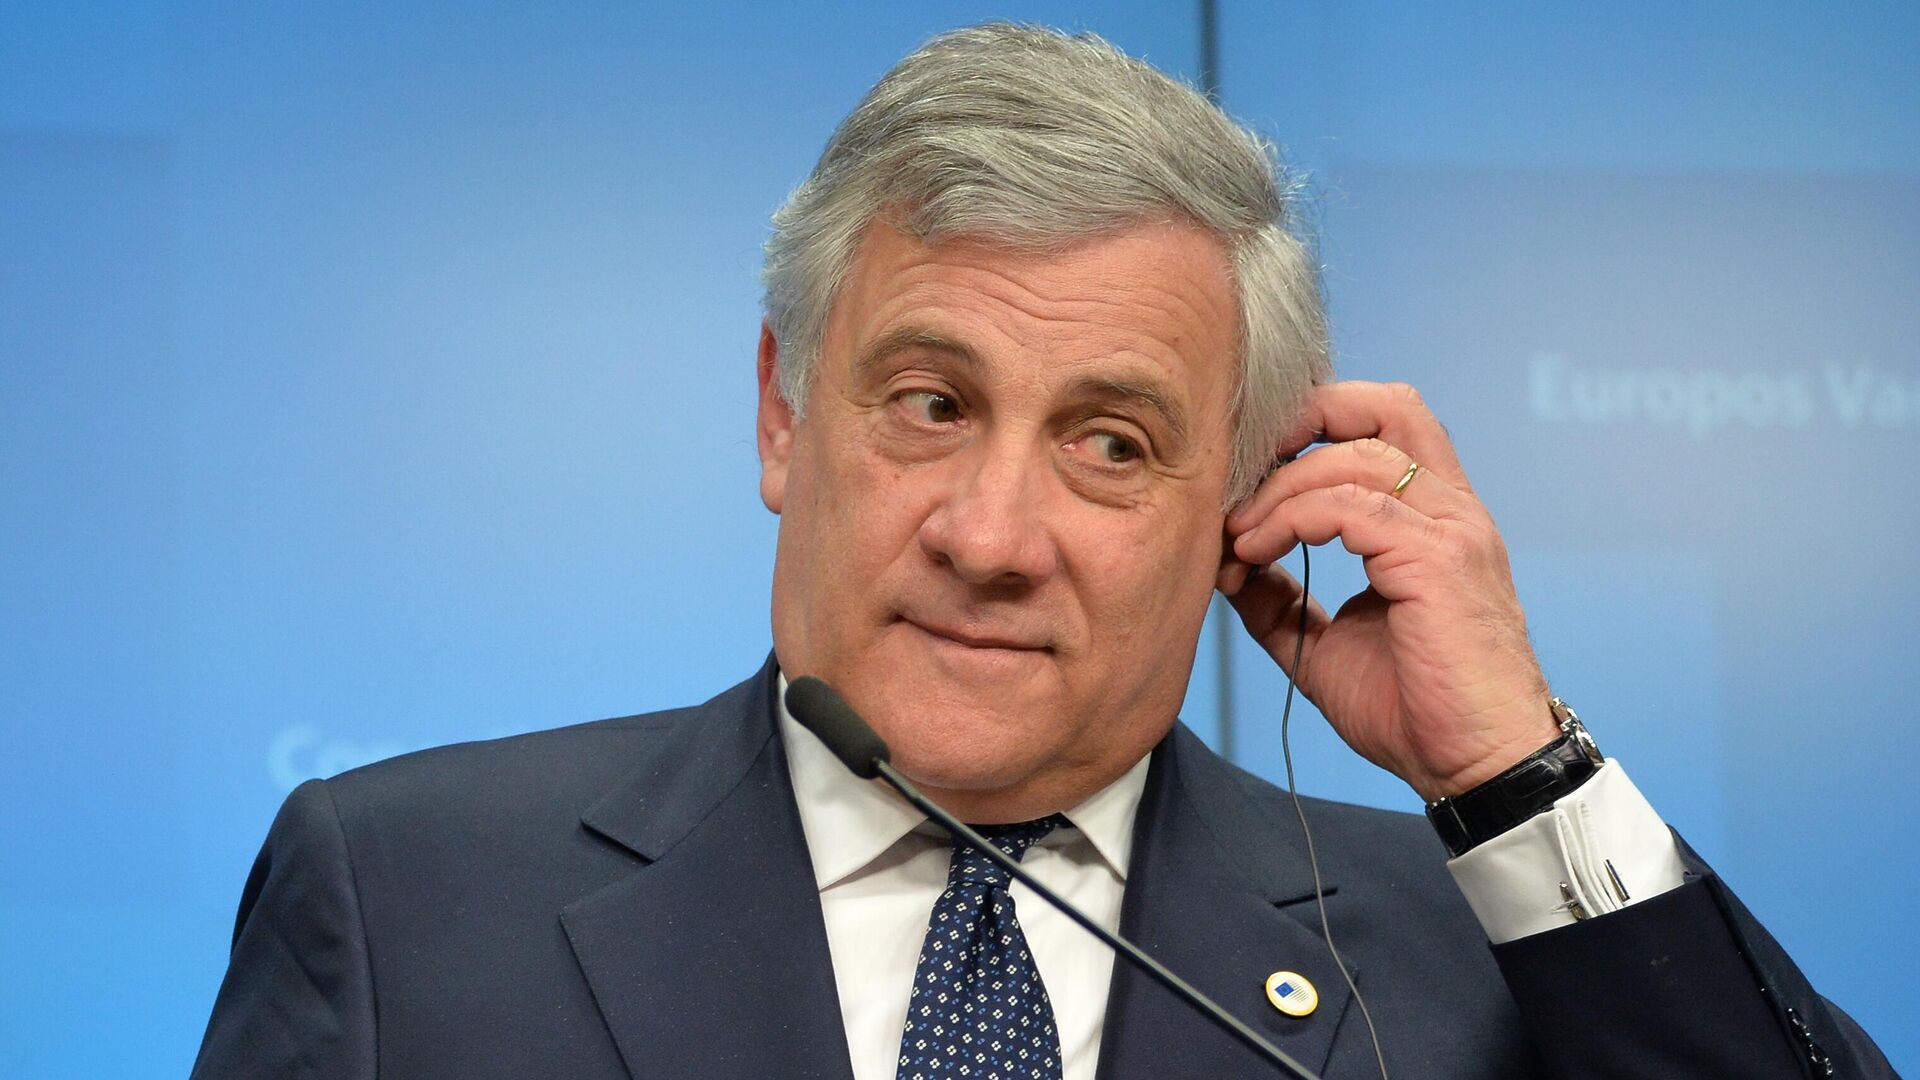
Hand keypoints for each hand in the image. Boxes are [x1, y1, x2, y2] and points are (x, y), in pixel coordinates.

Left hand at [1217, 381, 1556, 801]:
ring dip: (1277, 489)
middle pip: (1382, 406)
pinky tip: (1255, 554)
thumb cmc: (1418, 712)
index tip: (1250, 473)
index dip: (1314, 424)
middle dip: (1299, 422)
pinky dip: (1289, 519)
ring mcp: (1452, 530)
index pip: (1385, 421)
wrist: (1474, 769)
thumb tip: (1229, 569)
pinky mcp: (1439, 561)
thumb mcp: (1327, 644)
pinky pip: (1350, 506)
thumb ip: (1281, 600)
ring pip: (1352, 456)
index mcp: (1435, 520)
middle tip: (1240, 472)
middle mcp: (1452, 511)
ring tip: (1237, 537)